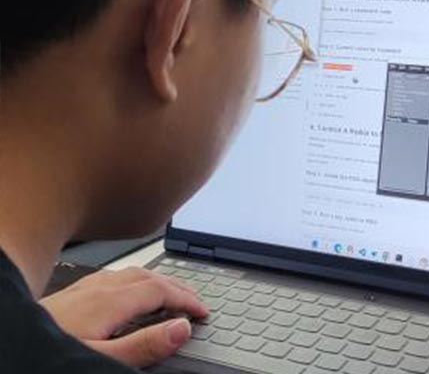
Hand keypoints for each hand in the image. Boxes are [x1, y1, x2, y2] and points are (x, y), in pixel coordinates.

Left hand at [40, 267, 207, 367]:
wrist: (6, 346)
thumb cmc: (44, 357)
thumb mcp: (100, 358)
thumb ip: (143, 345)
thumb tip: (181, 328)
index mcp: (110, 301)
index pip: (161, 290)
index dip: (187, 299)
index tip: (203, 312)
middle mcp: (97, 288)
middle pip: (149, 277)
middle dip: (177, 286)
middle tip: (196, 300)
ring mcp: (82, 289)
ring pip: (130, 275)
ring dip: (157, 281)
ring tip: (170, 292)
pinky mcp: (69, 296)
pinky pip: (113, 278)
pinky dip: (134, 282)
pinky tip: (126, 293)